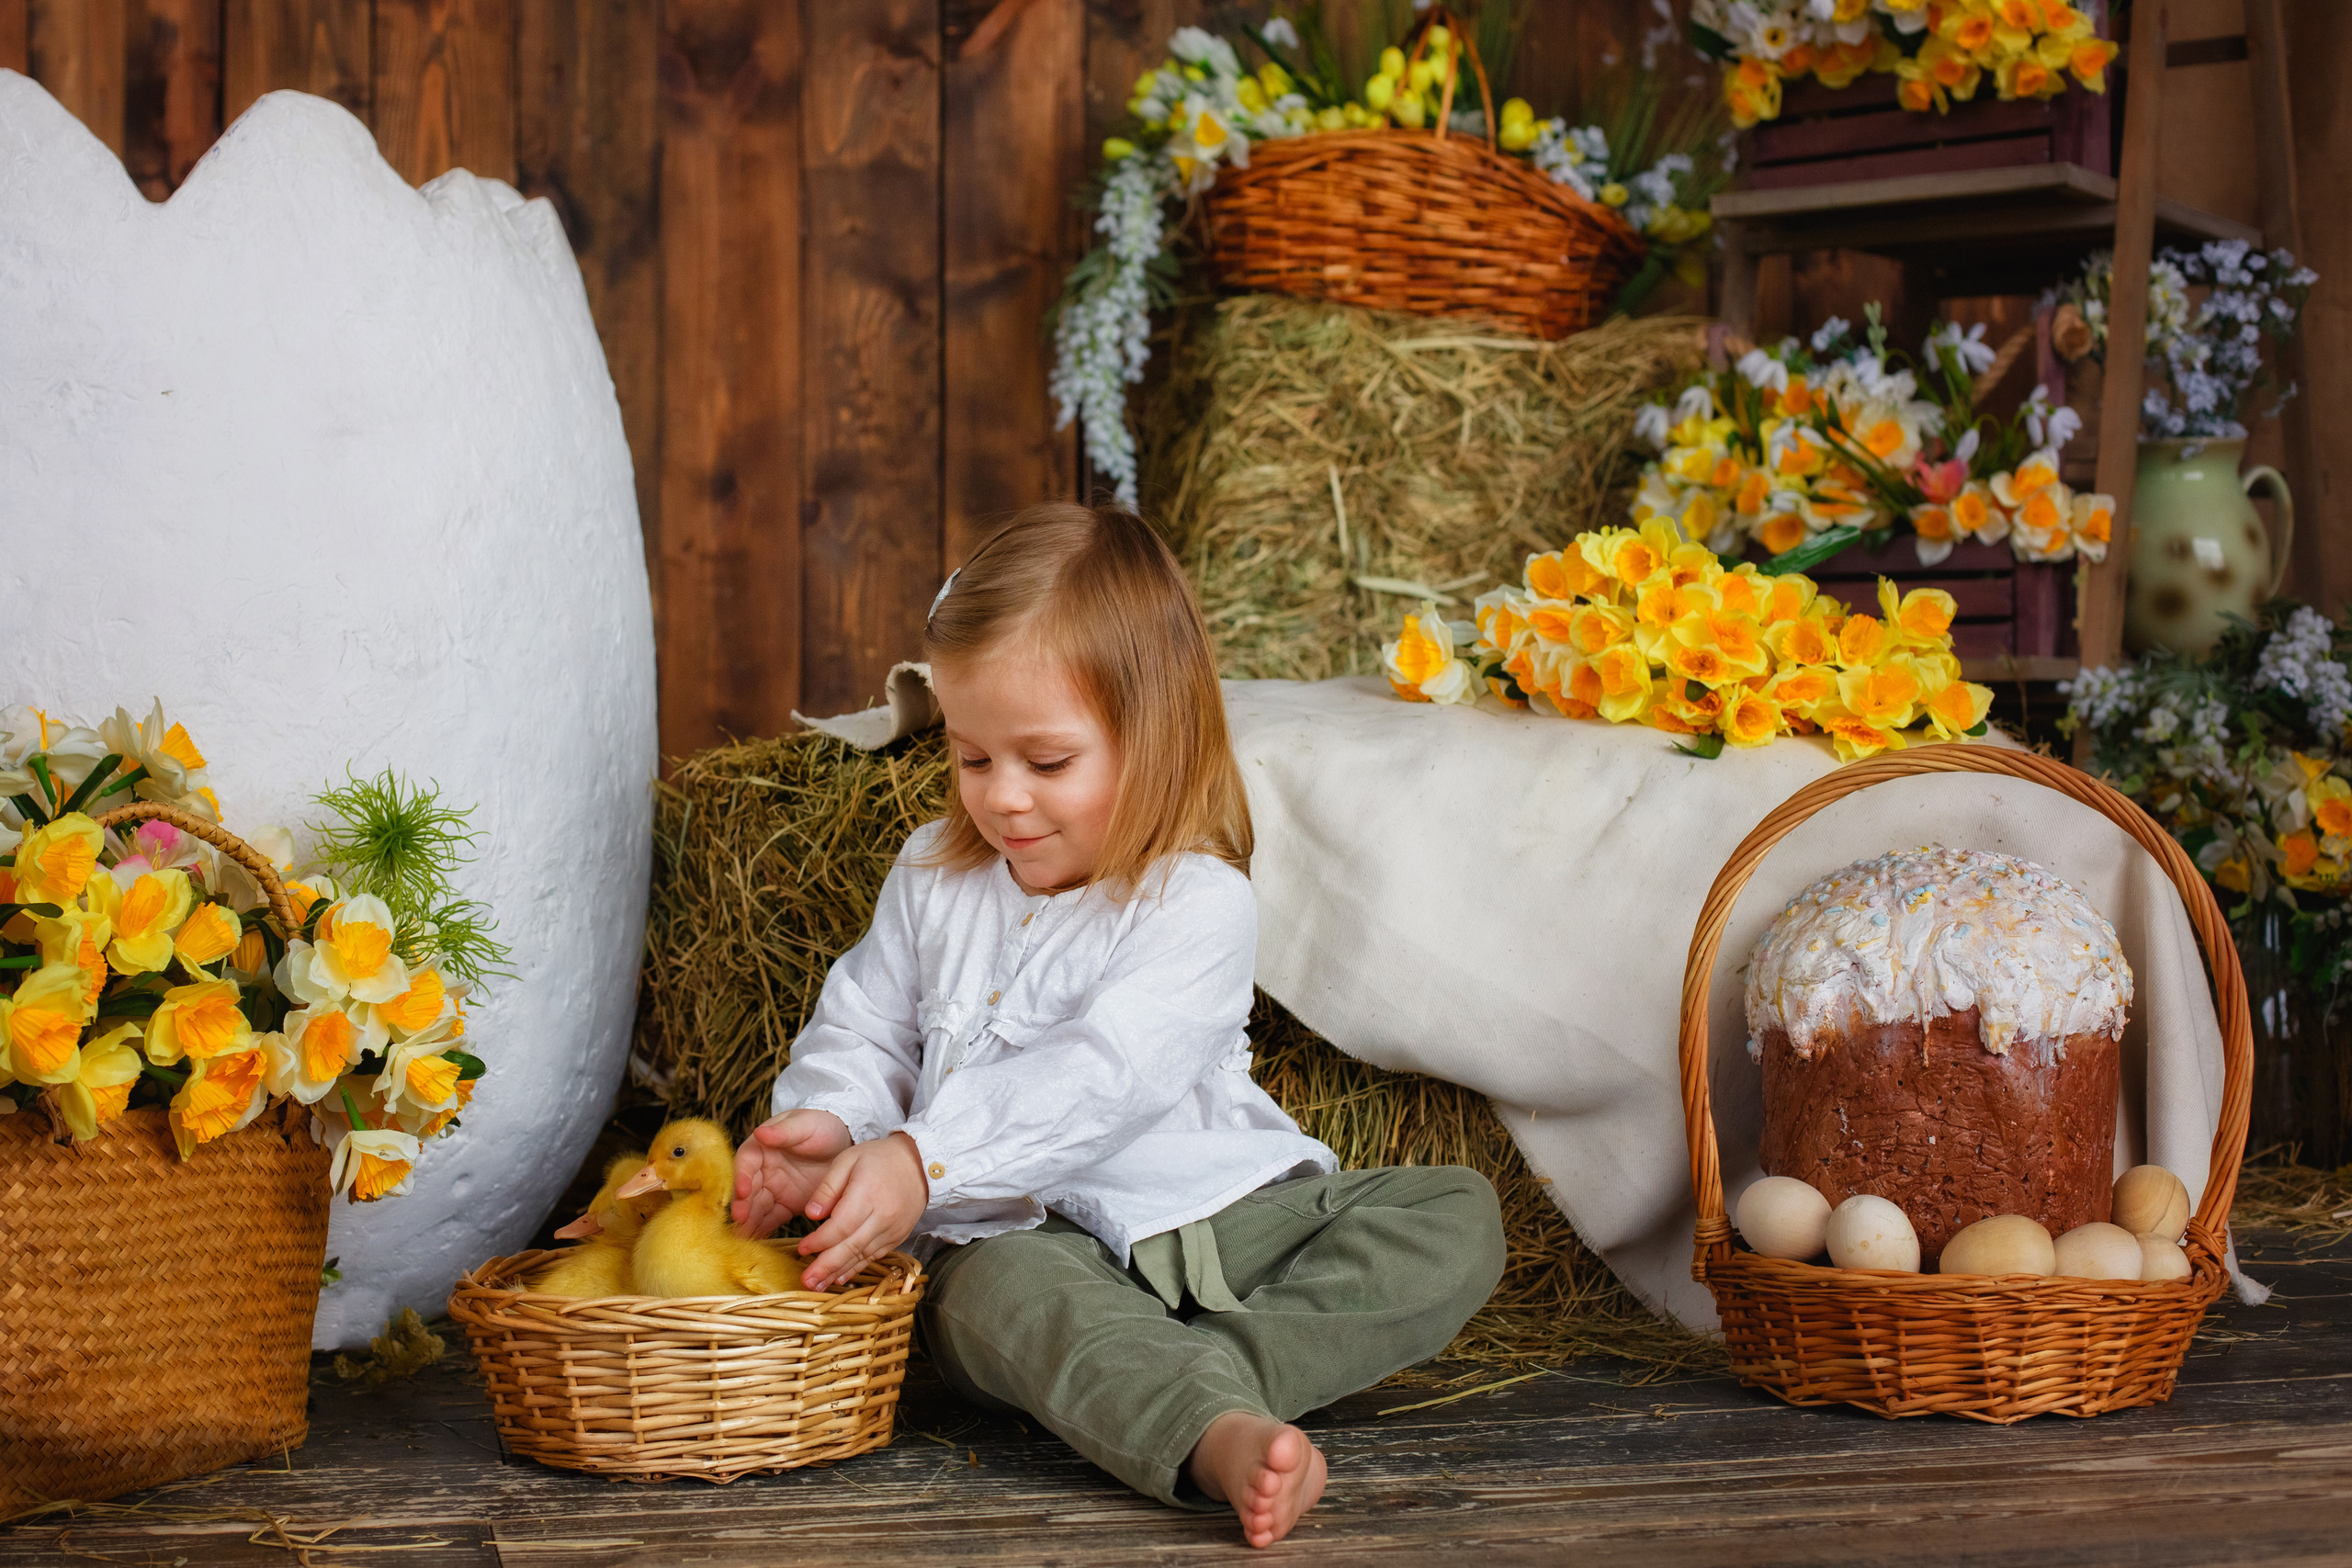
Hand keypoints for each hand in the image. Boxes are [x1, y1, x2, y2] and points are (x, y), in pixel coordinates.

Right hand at [731, 1109, 853, 1238]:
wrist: (844, 1143)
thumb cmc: (821, 1126)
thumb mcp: (805, 1125)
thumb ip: (784, 1131)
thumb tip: (760, 1131)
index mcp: (760, 1148)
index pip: (745, 1162)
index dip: (741, 1176)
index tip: (742, 1190)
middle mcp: (761, 1171)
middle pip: (746, 1190)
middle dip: (742, 1205)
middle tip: (740, 1220)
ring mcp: (773, 1190)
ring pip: (755, 1207)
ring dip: (749, 1222)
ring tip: (743, 1238)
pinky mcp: (785, 1205)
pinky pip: (771, 1219)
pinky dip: (764, 1229)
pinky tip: (758, 1243)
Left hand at [797, 1132, 929, 1290]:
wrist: (920, 1164)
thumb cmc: (880, 1158)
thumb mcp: (849, 1159)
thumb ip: (828, 1187)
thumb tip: (811, 1214)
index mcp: (868, 1194)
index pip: (840, 1225)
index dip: (820, 1241)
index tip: (802, 1248)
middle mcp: (882, 1216)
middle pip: (851, 1246)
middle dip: (826, 1266)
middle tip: (806, 1281)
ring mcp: (892, 1229)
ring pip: (862, 1256)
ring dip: (838, 1272)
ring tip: (817, 1286)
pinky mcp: (898, 1237)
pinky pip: (874, 1256)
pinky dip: (856, 1268)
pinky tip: (840, 1278)